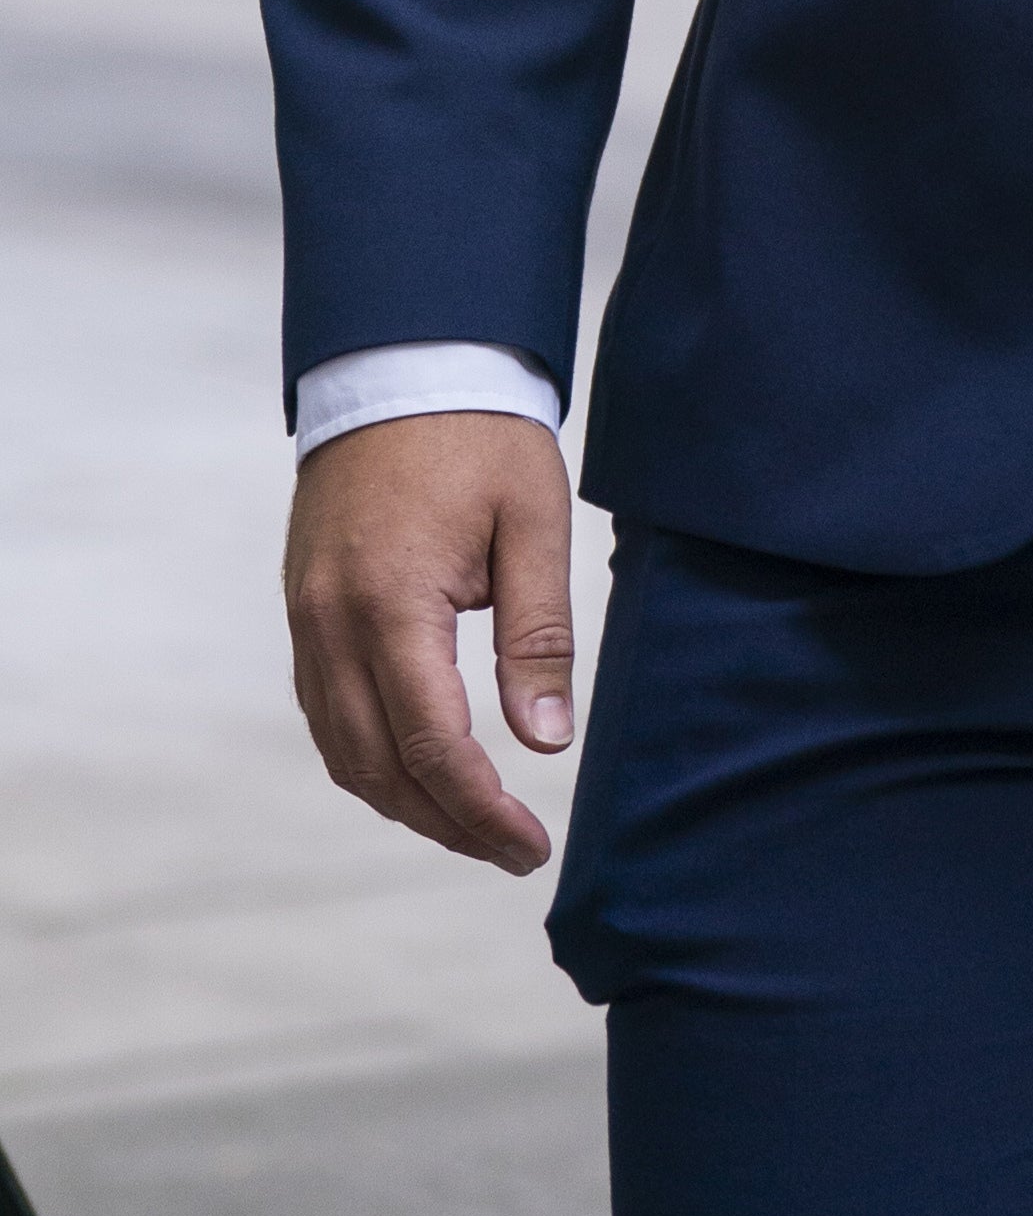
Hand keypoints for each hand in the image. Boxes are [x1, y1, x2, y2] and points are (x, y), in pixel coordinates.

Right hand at [284, 412, 575, 875]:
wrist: (400, 364)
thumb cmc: (479, 435)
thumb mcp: (533, 523)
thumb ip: (538, 635)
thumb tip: (545, 743)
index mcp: (392, 601)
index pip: (431, 743)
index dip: (480, 809)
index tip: (529, 846)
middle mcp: (332, 622)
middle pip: (378, 765)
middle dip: (445, 823)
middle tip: (511, 851)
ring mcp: (307, 618)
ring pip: (342, 750)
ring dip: (403, 800)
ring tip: (472, 824)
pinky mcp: (303, 609)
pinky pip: (325, 711)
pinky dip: (368, 757)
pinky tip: (417, 769)